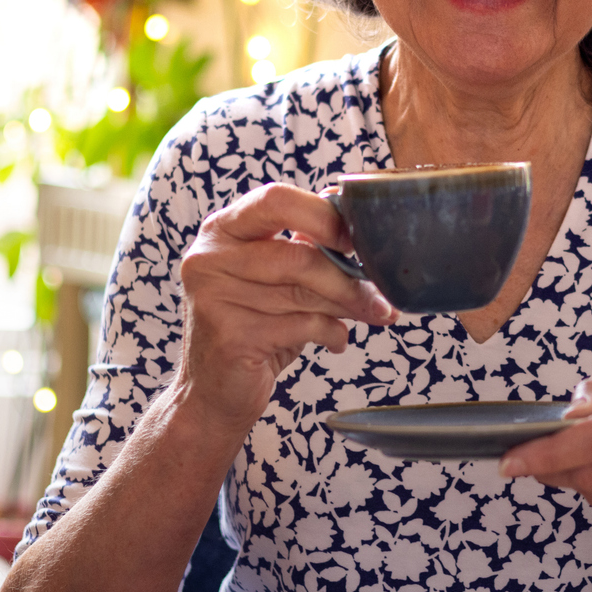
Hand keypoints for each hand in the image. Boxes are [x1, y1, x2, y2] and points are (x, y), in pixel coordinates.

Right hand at [176, 182, 395, 431]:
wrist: (212, 391)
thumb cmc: (252, 326)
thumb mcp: (273, 279)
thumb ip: (304, 247)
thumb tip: (360, 224)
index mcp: (222, 230)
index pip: (276, 199)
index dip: (324, 216)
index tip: (357, 238)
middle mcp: (210, 258)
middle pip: (298, 255)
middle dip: (347, 277)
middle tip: (381, 294)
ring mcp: (215, 298)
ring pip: (304, 293)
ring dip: (349, 305)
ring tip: (374, 314)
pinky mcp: (230, 337)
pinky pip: (302, 326)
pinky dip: (332, 333)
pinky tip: (337, 340)